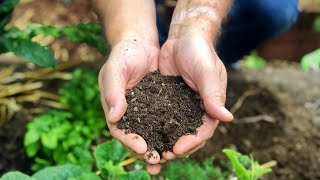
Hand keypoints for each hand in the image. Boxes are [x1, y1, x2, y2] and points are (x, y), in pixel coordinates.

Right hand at [98, 38, 161, 173]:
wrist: (140, 44)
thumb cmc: (123, 55)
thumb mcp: (115, 70)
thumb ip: (113, 93)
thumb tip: (113, 117)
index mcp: (115, 108)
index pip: (120, 130)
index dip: (130, 141)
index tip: (143, 148)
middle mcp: (130, 113)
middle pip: (137, 137)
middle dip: (146, 151)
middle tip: (157, 162)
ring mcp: (145, 110)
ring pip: (152, 133)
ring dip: (160, 147)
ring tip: (170, 159)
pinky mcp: (160, 105)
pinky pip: (165, 121)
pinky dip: (171, 132)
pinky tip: (181, 140)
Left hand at [158, 34, 233, 159]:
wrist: (184, 37)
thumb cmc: (199, 51)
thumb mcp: (206, 71)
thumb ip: (213, 94)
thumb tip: (227, 118)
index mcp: (211, 105)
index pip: (204, 130)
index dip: (191, 142)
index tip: (176, 149)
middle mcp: (197, 108)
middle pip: (188, 135)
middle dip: (176, 147)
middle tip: (161, 157)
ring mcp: (182, 105)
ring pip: (174, 129)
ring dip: (164, 141)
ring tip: (152, 153)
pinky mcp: (168, 100)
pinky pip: (162, 117)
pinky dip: (155, 127)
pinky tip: (143, 134)